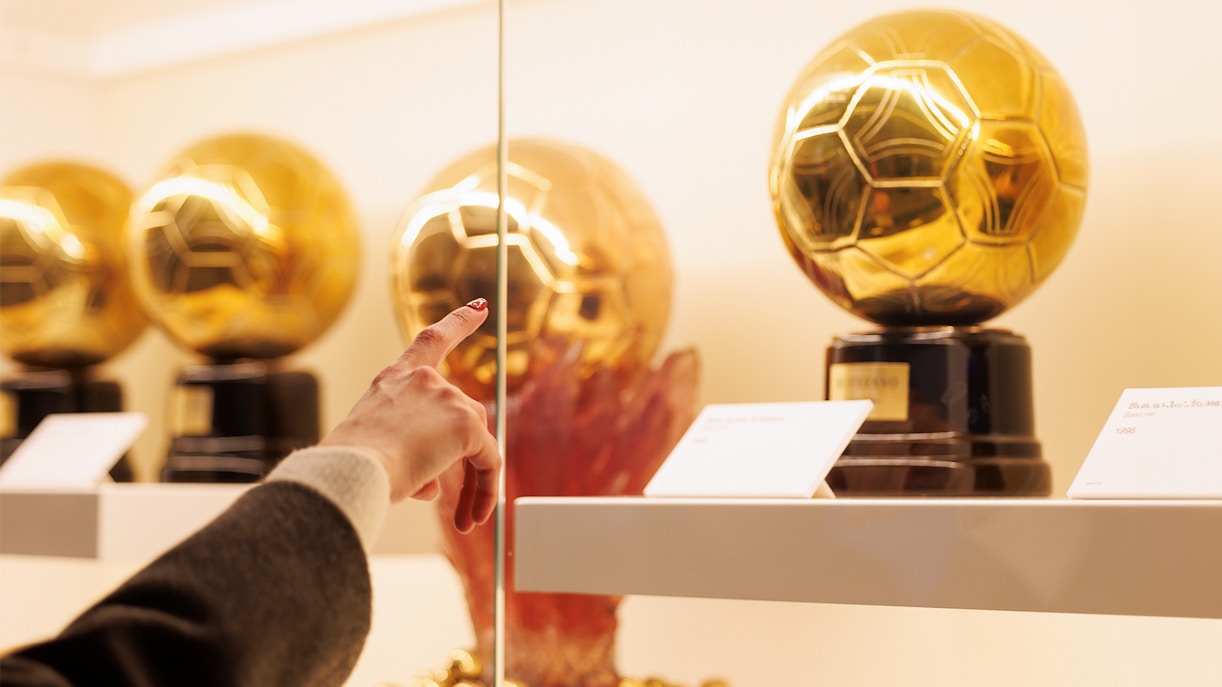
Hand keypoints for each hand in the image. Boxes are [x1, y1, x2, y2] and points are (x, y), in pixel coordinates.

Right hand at [320, 299, 500, 532]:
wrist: (350, 472)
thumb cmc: (349, 469)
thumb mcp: (376, 450)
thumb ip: (410, 453)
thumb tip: (434, 482)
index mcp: (393, 379)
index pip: (431, 341)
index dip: (460, 323)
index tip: (482, 307)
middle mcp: (422, 380)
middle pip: (462, 416)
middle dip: (461, 460)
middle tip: (458, 506)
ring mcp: (446, 397)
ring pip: (475, 443)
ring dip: (471, 483)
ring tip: (458, 518)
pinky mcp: (466, 422)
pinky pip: (489, 460)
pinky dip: (486, 490)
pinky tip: (473, 516)